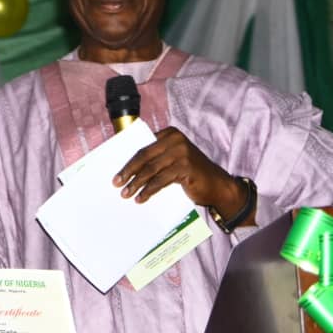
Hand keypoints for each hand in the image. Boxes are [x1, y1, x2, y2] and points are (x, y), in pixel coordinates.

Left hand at [113, 127, 250, 222]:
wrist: (217, 185)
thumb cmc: (190, 173)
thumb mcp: (172, 160)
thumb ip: (156, 159)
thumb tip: (126, 170)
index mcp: (170, 134)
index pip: (142, 147)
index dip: (127, 161)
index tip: (115, 173)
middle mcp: (175, 140)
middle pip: (144, 156)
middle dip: (128, 171)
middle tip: (116, 183)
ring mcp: (182, 153)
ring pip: (151, 169)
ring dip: (136, 183)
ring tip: (126, 194)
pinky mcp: (186, 167)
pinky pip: (161, 180)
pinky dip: (149, 190)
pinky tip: (141, 198)